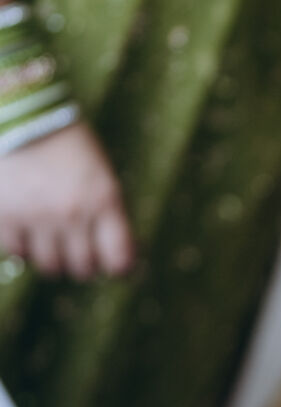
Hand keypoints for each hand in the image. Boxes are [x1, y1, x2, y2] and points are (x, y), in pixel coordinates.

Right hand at [0, 122, 133, 280]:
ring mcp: (37, 216)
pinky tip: (27, 234)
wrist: (21, 115)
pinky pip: (18, 252)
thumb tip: (116, 256)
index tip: (113, 265)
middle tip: (79, 256)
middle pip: (83, 267)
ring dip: (54, 261)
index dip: (118, 267)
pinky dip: (24, 249)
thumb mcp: (100, 173)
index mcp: (104, 200)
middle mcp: (72, 213)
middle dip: (83, 265)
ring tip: (52, 246)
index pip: (119, 257)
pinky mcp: (5, 216)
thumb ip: (108, 212)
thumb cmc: (67, 144)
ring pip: (51, 266)